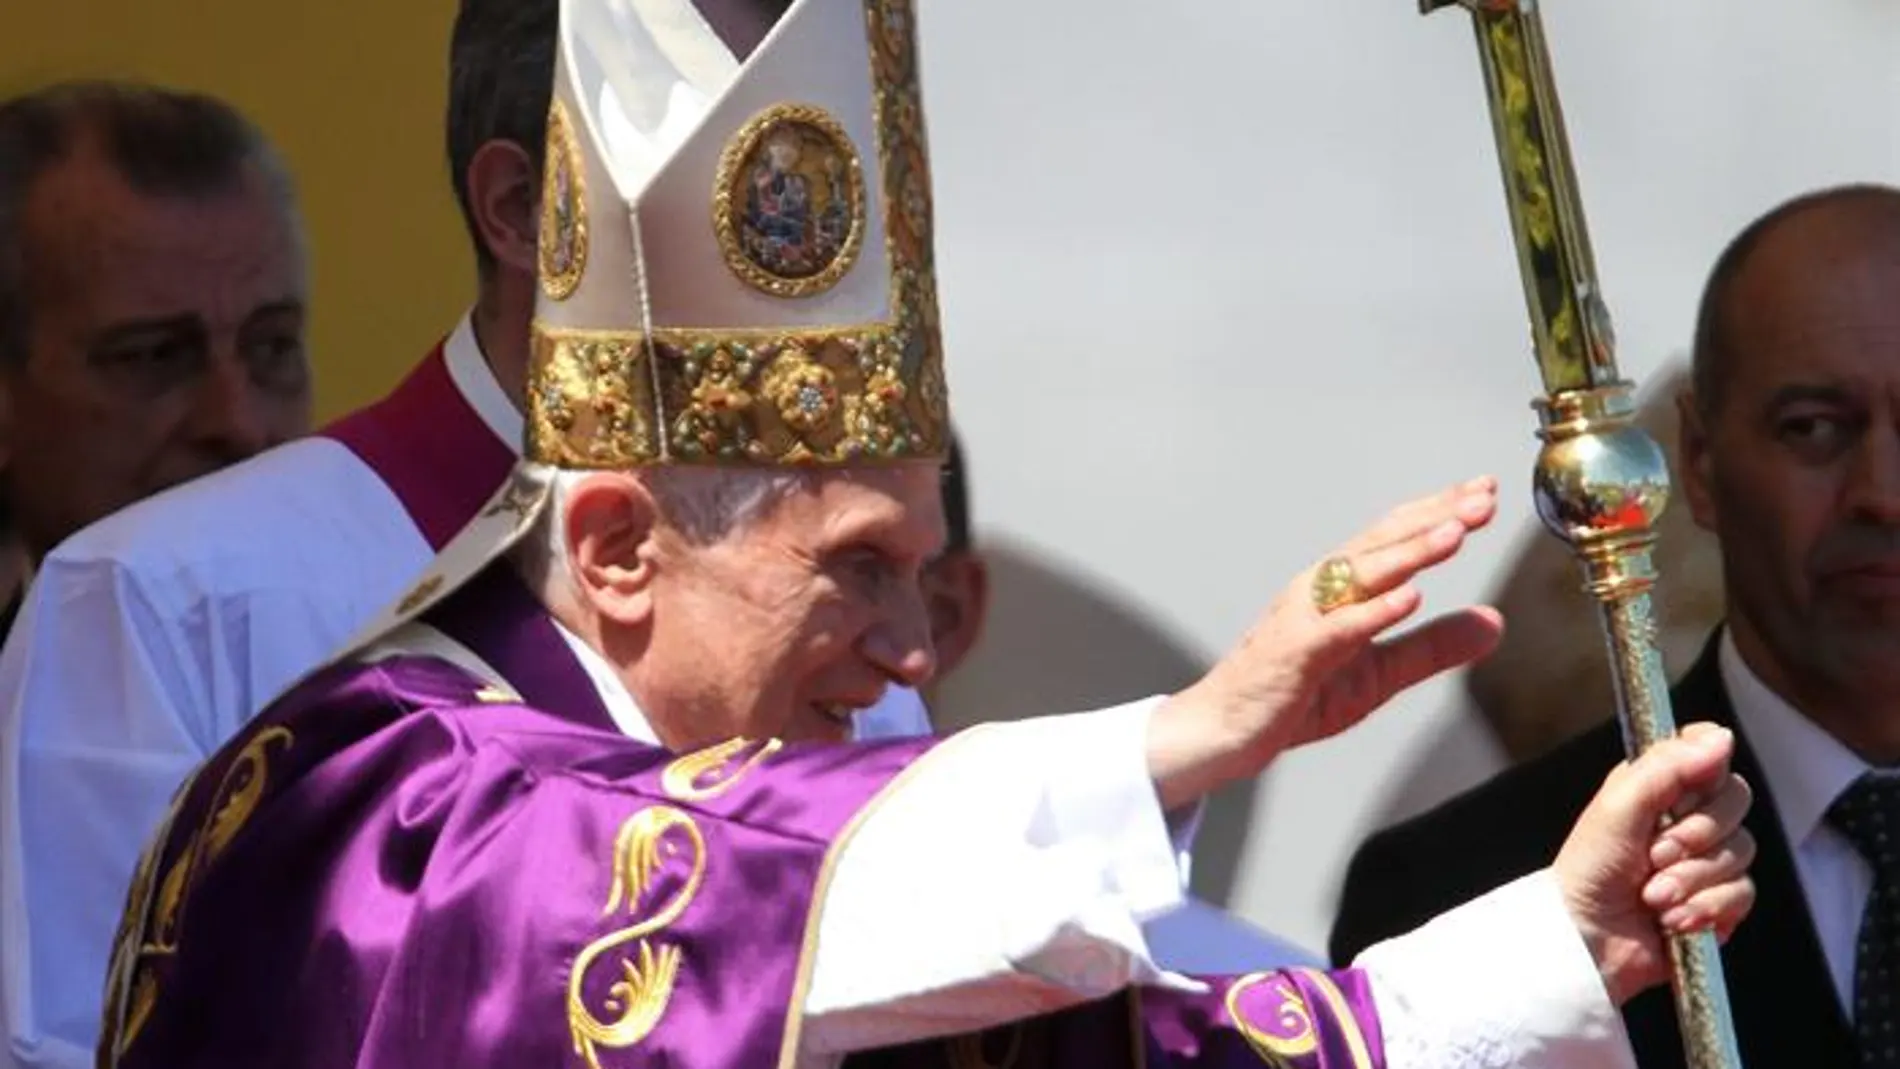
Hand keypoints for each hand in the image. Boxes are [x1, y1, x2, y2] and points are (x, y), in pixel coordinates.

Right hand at [1147, 477, 1505, 809]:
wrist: (1223, 730)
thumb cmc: (1291, 694)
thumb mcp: (1378, 674)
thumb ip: (1432, 647)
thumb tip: (1493, 622)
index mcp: (1340, 588)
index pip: (1395, 538)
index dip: (1439, 512)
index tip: (1485, 491)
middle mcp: (1320, 589)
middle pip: (1382, 543)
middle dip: (1434, 517)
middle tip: (1483, 497)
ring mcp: (1305, 618)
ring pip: (1362, 575)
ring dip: (1410, 551)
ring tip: (1455, 533)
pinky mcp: (1295, 654)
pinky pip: (1339, 628)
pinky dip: (1374, 611)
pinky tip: (1410, 597)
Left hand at [1553, 722, 1756, 1005]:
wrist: (1588, 939)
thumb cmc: (1589, 869)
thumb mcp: (1618, 807)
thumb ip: (1666, 767)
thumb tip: (1721, 737)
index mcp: (1661, 785)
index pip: (1711, 751)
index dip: (1706, 770)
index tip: (1681, 794)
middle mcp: (1687, 816)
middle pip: (1737, 799)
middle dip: (1694, 834)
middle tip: (1653, 854)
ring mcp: (1707, 859)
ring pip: (1742, 851)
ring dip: (1691, 879)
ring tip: (1652, 894)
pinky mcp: (1719, 900)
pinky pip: (1742, 893)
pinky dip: (1704, 908)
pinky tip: (1671, 919)